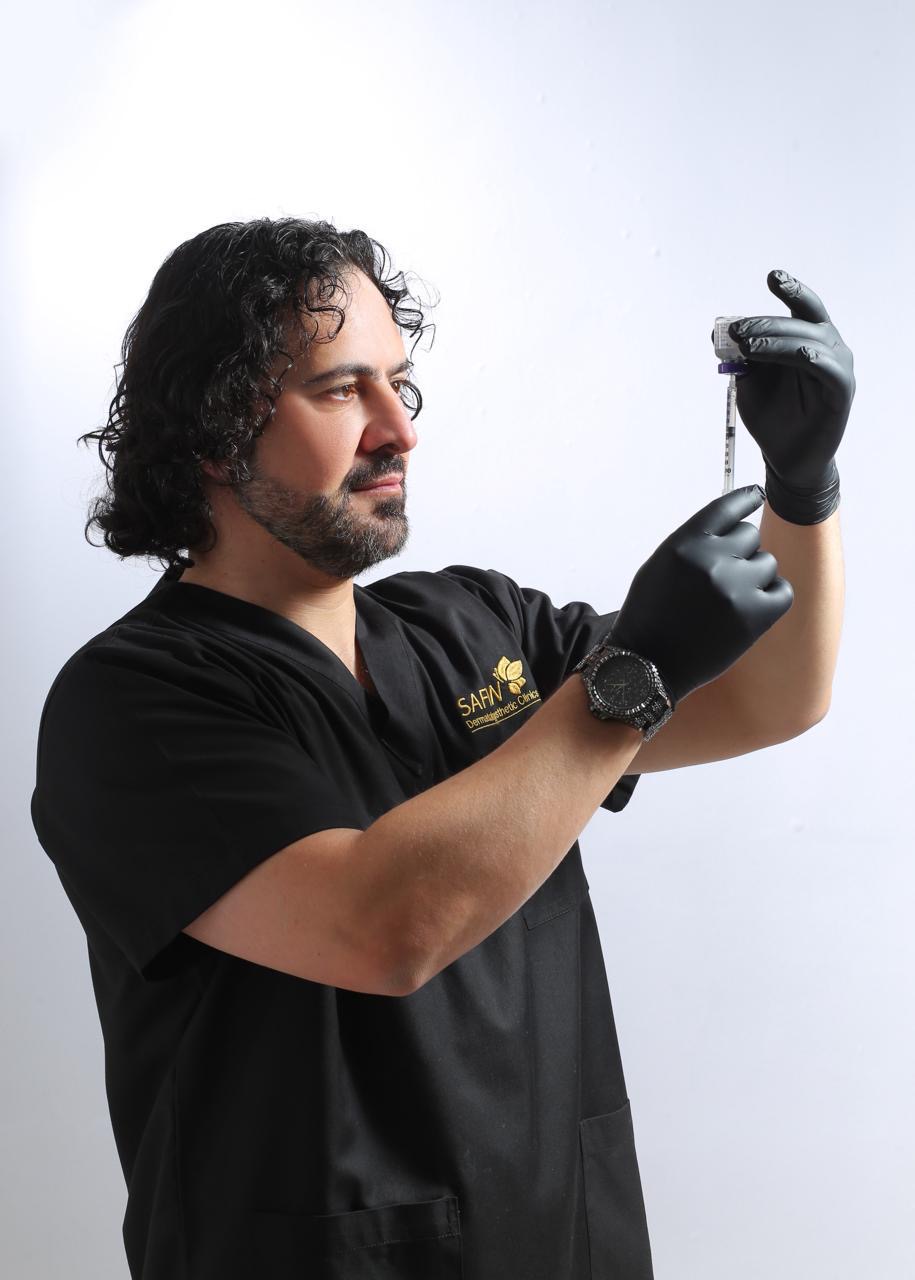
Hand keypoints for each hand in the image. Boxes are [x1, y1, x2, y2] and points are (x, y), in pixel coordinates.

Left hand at [722, 270, 854, 521]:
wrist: (785, 457)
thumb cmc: (772, 417)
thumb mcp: (750, 382)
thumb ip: (742, 357)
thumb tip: (720, 331)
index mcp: (808, 339)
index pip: (803, 307)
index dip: (790, 289)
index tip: (772, 277)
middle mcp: (828, 348)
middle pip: (801, 322)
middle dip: (766, 323)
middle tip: (736, 330)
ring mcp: (837, 369)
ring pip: (812, 343)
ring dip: (779, 341)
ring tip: (750, 347)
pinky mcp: (841, 393)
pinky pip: (831, 370)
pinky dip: (816, 360)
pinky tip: (801, 355)